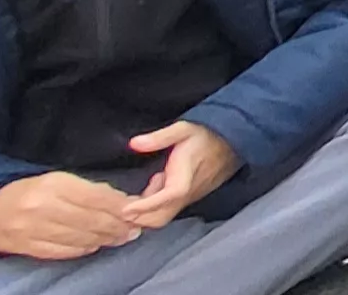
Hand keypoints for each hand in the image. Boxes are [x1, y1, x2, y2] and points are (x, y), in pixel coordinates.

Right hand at [0, 173, 140, 259]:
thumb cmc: (29, 191)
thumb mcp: (57, 180)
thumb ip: (88, 190)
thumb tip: (122, 202)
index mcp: (54, 184)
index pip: (98, 197)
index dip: (121, 207)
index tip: (137, 210)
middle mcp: (44, 207)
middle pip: (92, 221)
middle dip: (118, 227)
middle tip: (134, 229)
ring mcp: (34, 229)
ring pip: (81, 238)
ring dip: (106, 239)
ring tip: (120, 237)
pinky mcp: (27, 247)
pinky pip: (64, 251)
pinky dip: (83, 249)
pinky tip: (94, 244)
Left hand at [120, 122, 238, 230]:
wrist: (233, 142)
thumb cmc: (206, 134)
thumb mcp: (183, 129)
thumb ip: (159, 137)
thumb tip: (134, 143)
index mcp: (186, 174)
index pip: (168, 196)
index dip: (147, 205)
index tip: (125, 209)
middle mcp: (188, 191)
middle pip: (162, 216)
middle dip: (137, 219)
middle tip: (114, 212)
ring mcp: (189, 197)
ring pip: (164, 217)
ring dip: (143, 215)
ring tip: (126, 202)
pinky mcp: (188, 198)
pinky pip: (167, 211)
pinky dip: (151, 209)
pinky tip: (145, 193)